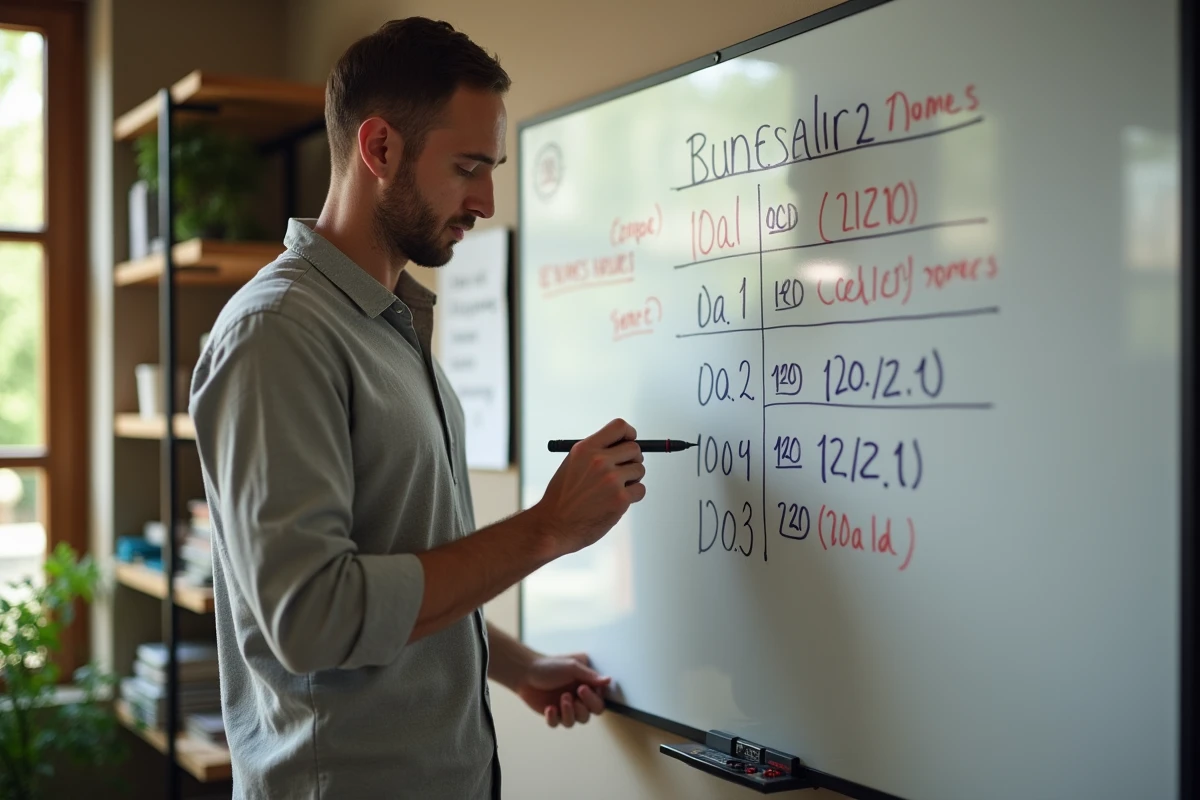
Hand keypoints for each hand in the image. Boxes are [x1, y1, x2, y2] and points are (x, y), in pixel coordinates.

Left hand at [515, 652, 611, 728]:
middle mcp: (578, 698)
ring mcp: (565, 707)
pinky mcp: (553, 714)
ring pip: (575, 722)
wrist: (525, 671)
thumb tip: (609, 680)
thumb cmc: (550, 665)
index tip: (582, 688)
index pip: (600, 701)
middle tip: (571, 695)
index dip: (594, 699)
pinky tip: (549, 708)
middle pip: (590, 714)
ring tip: (561, 698)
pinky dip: (553, 718)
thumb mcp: (571, 666)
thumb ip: (591, 675)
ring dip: (569, 712)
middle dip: (583, 708)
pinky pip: (557, 724)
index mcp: (586, 685)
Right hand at [534, 418, 646, 558]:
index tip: (630, 441)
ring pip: (639, 470)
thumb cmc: (563, 498)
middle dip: (633, 459)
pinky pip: (640, 490)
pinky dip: (633, 496)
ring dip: (632, 479)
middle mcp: (599, 461)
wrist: (553, 527)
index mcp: (585, 449)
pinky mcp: (620, 499)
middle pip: (634, 449)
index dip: (629, 433)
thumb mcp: (572, 465)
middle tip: (625, 470)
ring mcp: (611, 480)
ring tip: (613, 490)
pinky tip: (615, 502)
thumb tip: (624, 446)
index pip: (619, 427)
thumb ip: (595, 453)